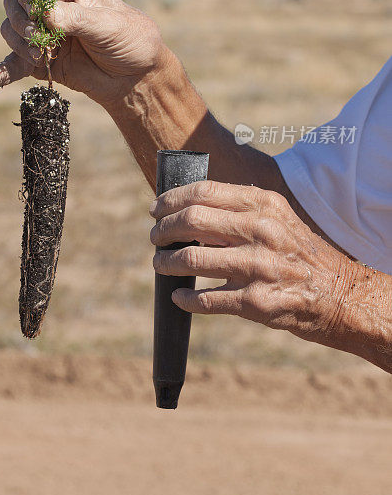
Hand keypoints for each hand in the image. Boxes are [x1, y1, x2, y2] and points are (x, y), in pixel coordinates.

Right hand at [0, 0, 167, 107]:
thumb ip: (76, 18)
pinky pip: (13, 62)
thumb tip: (45, 15)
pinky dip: (4, 70)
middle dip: (20, 18)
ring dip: (18, 43)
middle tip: (38, 36)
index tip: (35, 7)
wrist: (135, 78)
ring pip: (11, 28)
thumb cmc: (131, 41)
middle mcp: (51, 2)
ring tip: (41, 58)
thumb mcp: (109, 25)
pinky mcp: (38, 58)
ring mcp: (43, 30)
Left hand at [149, 180, 361, 349]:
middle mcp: (260, 231)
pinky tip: (178, 295)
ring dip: (165, 263)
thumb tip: (191, 203)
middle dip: (162, 230)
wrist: (340, 295)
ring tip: (160, 264)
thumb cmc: (299, 254)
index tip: (156, 209)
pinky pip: (205, 299)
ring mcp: (257, 267)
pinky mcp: (255, 302)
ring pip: (191, 259)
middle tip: (155, 238)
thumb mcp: (279, 217)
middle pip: (191, 221)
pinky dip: (184, 298)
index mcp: (263, 205)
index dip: (171, 200)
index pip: (203, 192)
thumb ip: (241, 207)